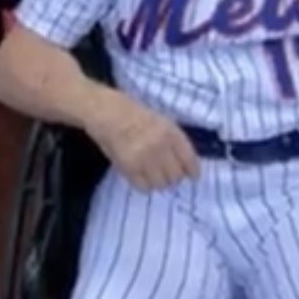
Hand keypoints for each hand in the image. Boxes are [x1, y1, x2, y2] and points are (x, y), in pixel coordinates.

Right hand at [85, 89, 199, 191]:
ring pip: (161, 184)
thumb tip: (184, 163)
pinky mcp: (128, 168)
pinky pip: (143, 187)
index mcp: (169, 131)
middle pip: (176, 176)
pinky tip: (140, 175)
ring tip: (153, 174)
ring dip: (159, 182)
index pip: (189, 159)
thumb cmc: (132, 111)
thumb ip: (172, 139)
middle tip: (167, 173)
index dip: (192, 170)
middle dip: (173, 176)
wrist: (106, 112)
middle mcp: (159, 146)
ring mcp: (144, 158)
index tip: (192, 175)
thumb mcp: (159, 119)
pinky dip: (144, 184)